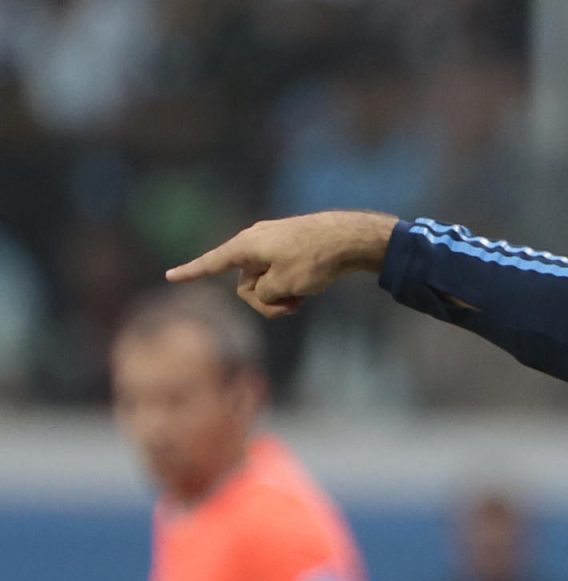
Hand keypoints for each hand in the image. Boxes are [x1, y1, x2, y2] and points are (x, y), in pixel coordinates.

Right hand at [165, 211, 397, 317]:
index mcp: (245, 247)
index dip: (190, 272)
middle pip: (247, 285)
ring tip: (305, 295)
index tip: (169, 277)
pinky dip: (292, 287)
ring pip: (267, 284)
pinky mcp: (290, 250)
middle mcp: (254, 242)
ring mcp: (273, 245)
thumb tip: (266, 291)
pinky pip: (282, 276)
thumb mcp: (282, 285)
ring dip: (283, 296)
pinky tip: (311, 287)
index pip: (211, 263)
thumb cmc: (314, 259)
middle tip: (292, 306)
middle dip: (266, 302)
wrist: (349, 238)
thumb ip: (263, 294)